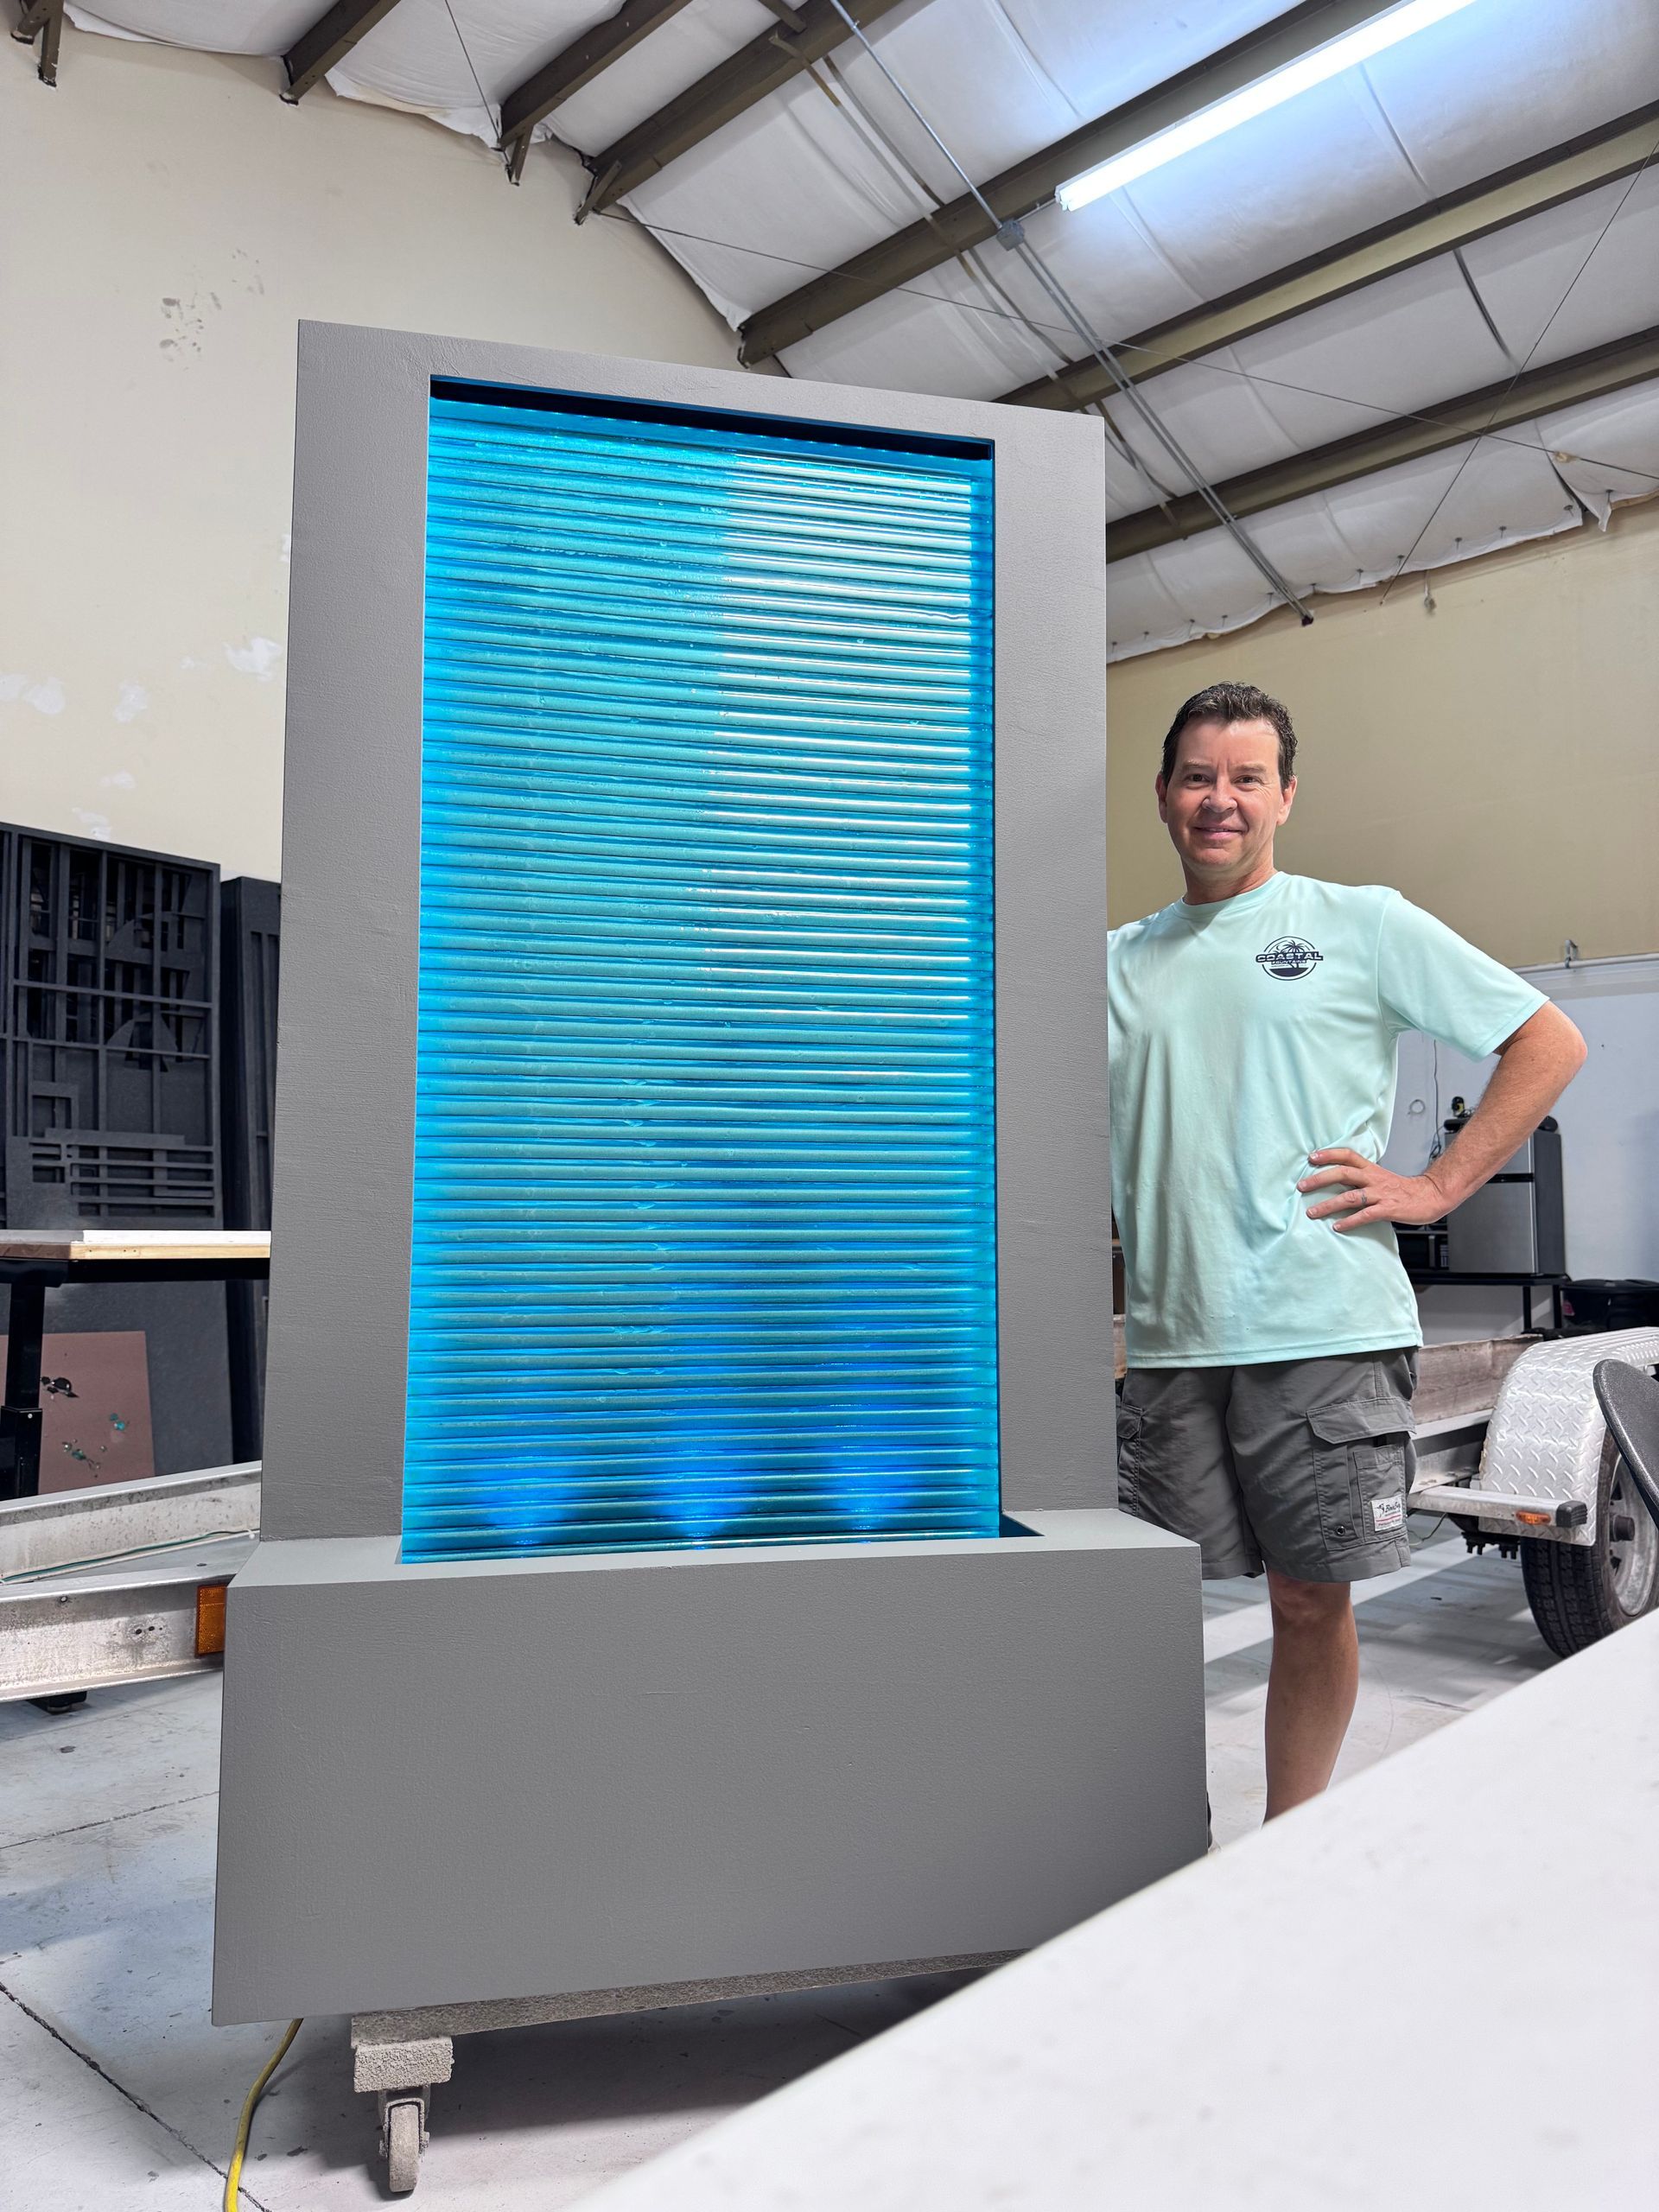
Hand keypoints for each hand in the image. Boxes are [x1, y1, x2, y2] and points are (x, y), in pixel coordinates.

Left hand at [1299, 1148, 1446, 1232]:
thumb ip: (1360, 1177)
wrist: (1430, 1196)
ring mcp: (1381, 1194)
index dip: (1329, 1154)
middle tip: (1302, 1186)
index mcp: (1371, 1169)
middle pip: (1343, 1173)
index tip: (1311, 1157)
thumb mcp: (1379, 1177)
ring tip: (1312, 1212)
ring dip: (1328, 1205)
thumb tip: (1335, 1179)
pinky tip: (1337, 1227)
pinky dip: (1350, 1221)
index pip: (1347, 1155)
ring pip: (1350, 1196)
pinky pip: (1365, 1215)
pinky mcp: (1388, 1209)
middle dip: (1320, 1179)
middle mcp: (1374, 1178)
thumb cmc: (1402, 1189)